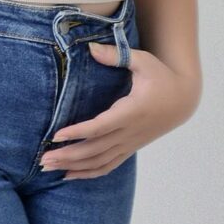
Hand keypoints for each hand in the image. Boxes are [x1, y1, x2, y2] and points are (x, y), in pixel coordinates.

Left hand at [37, 44, 199, 178]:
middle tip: (41, 159)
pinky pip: (107, 166)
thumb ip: (117, 56)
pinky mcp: (129, 148)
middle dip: (67, 155)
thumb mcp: (143, 61)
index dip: (78, 133)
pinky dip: (87, 173)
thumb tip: (90, 48)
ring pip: (99, 162)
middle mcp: (129, 132)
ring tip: (47, 167)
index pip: (100, 127)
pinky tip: (68, 175)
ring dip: (72, 166)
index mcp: (131, 112)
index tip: (56, 135)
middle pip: (94, 150)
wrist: (182, 100)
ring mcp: (129, 143)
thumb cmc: (161, 77)